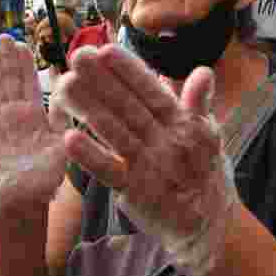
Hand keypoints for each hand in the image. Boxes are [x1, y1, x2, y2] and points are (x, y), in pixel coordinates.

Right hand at [0, 35, 67, 219]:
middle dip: (5, 59)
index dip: (24, 64)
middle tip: (4, 37)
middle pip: (7, 80)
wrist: (22, 201)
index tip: (22, 45)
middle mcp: (11, 114)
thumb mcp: (60, 142)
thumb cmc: (43, 176)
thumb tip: (68, 88)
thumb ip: (61, 115)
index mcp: (31, 114)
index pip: (26, 82)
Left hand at [53, 44, 236, 275]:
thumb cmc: (206, 174)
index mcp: (183, 123)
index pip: (152, 91)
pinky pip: (109, 171)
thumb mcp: (209, 135)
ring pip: (115, 132)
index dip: (129, 70)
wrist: (211, 226)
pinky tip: (68, 139)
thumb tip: (203, 71)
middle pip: (129, 106)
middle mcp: (166, 141)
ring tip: (64, 86)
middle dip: (102, 80)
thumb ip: (198, 103)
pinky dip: (90, 156)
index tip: (106, 49)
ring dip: (89, 109)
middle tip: (76, 55)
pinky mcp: (135, 192)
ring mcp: (149, 166)